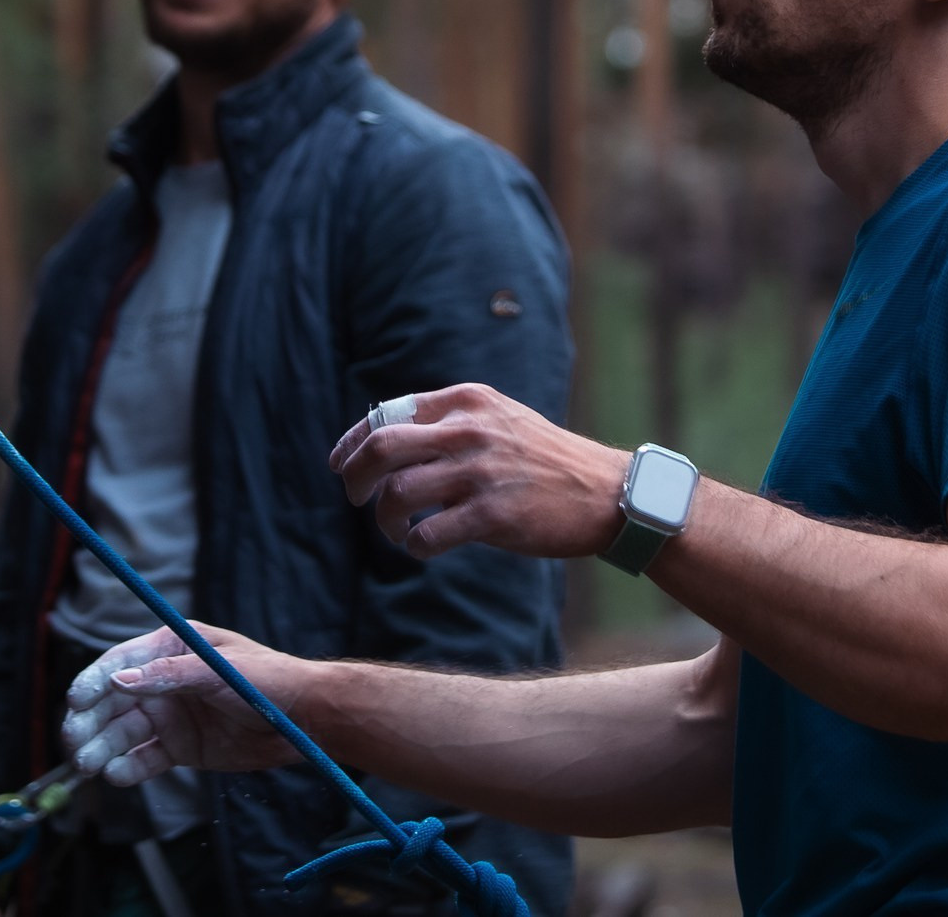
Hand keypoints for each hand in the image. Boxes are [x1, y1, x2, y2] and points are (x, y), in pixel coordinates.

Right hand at [62, 623, 308, 786]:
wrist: (304, 720)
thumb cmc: (266, 680)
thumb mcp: (218, 671)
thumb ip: (168, 676)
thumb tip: (117, 680)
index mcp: (171, 649)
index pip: (121, 662)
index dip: (94, 681)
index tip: (75, 700)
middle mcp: (164, 682)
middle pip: (113, 701)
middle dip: (89, 720)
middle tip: (73, 742)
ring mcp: (171, 716)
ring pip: (123, 732)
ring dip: (102, 747)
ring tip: (86, 765)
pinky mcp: (180, 748)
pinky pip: (145, 758)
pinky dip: (128, 767)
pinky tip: (115, 776)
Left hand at [328, 383, 632, 560]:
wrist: (607, 493)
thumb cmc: (546, 459)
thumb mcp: (498, 419)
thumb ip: (450, 422)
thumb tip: (385, 438)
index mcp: (467, 401)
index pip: (387, 413)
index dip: (353, 442)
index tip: (340, 464)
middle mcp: (469, 430)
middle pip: (381, 447)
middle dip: (354, 476)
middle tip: (354, 497)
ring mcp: (480, 472)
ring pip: (397, 494)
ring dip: (385, 518)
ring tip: (395, 530)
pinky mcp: (492, 516)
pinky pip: (427, 534)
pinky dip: (414, 545)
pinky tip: (423, 547)